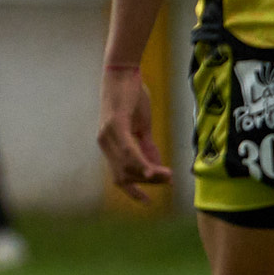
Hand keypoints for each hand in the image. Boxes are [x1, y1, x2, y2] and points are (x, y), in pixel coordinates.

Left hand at [97, 66, 171, 202]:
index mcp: (110, 145)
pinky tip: (154, 171)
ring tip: (168, 177)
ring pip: (128, 166)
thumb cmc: (132, 96)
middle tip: (168, 180)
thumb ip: (146, 147)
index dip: (132, 191)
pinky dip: (141, 163)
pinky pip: (129, 151)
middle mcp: (105, 143)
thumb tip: (156, 167)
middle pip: (126, 174)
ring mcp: (108, 135)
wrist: (123, 71)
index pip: (119, 176)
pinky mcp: (115, 125)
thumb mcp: (142, 126)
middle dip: (148, 182)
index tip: (147, 202)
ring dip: (148, 175)